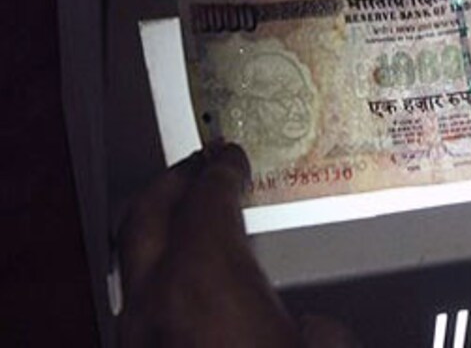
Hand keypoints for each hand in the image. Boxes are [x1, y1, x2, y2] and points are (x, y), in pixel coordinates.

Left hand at [118, 143, 302, 346]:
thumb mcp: (316, 347)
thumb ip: (319, 323)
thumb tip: (317, 328)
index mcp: (203, 284)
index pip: (205, 200)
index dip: (222, 170)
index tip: (231, 158)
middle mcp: (155, 305)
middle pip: (147, 216)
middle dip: (173, 183)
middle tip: (198, 168)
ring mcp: (134, 334)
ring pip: (135, 264)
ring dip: (162, 235)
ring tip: (194, 226)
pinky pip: (141, 303)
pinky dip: (163, 282)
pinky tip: (193, 297)